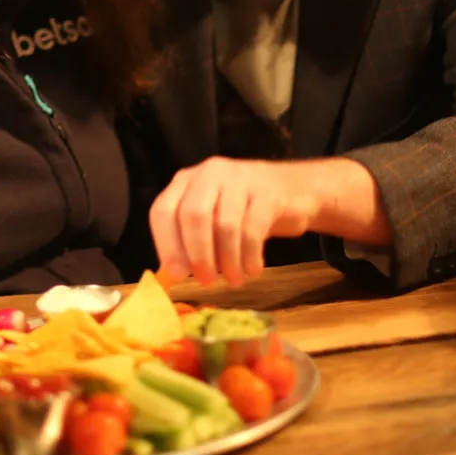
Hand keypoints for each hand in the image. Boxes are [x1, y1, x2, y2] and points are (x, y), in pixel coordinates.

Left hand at [149, 158, 318, 287]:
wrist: (292, 190)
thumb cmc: (241, 210)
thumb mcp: (211, 217)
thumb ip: (189, 239)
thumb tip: (174, 274)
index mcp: (186, 181)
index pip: (163, 210)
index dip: (167, 245)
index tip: (177, 275)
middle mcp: (209, 174)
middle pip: (193, 215)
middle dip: (198, 254)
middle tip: (206, 280)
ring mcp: (240, 179)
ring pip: (225, 225)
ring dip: (228, 260)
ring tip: (234, 279)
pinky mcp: (268, 193)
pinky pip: (253, 229)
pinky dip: (250, 256)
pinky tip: (252, 270)